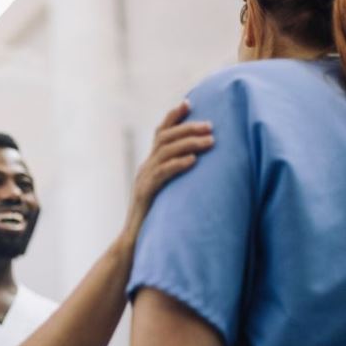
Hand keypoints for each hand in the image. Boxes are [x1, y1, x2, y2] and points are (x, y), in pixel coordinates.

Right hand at [122, 101, 213, 243]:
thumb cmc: (157, 220)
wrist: (134, 243)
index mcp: (150, 165)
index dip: (172, 116)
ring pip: (164, 152)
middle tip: (211, 126)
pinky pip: (161, 175)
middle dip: (188, 128)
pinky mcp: (144, 194)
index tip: (189, 102)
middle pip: (164, 138)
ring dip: (189, 144)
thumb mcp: (168, 193)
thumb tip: (203, 166)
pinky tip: (193, 161)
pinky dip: (177, 165)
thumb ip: (178, 177)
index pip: (159, 133)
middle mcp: (145, 168)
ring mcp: (143, 180)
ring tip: (210, 141)